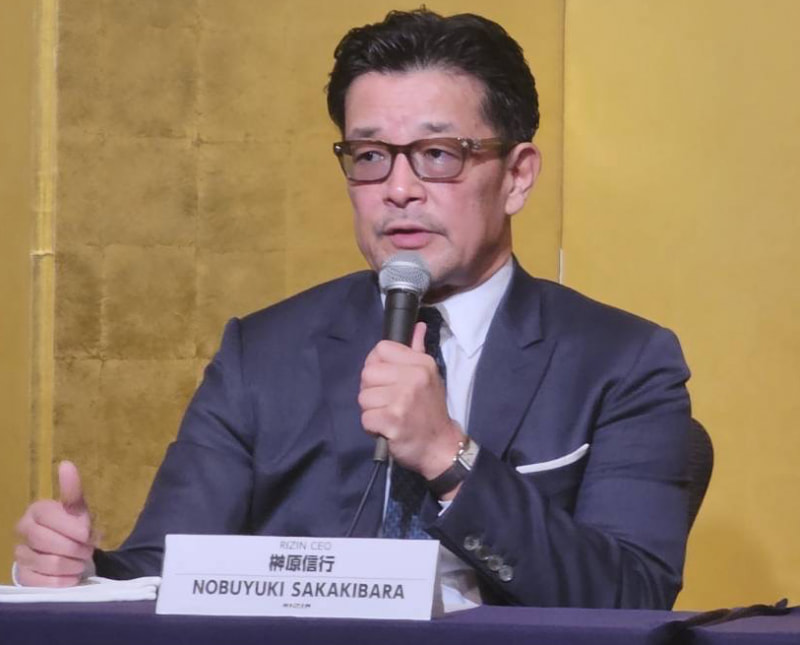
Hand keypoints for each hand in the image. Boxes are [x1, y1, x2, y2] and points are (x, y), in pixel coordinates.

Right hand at [14, 461, 94, 586]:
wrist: (69, 553)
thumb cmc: (74, 527)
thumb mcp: (78, 509)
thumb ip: (73, 490)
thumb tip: (66, 464)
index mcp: (37, 510)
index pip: (50, 517)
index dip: (72, 527)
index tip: (88, 533)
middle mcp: (23, 529)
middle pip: (47, 541)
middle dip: (75, 547)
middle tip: (88, 550)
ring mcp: (20, 554)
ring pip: (48, 562)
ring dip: (72, 564)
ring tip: (81, 561)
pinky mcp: (23, 576)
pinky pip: (43, 582)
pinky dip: (63, 580)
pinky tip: (72, 576)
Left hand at [359, 322, 463, 479]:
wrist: (440, 447)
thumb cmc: (430, 410)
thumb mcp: (430, 376)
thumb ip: (418, 350)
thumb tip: (417, 326)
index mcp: (421, 363)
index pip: (381, 349)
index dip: (377, 364)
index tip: (386, 379)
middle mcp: (413, 377)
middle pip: (367, 373)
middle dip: (372, 390)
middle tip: (387, 402)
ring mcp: (403, 399)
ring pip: (363, 397)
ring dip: (371, 410)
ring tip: (388, 416)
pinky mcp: (392, 421)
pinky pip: (365, 417)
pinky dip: (372, 427)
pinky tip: (386, 428)